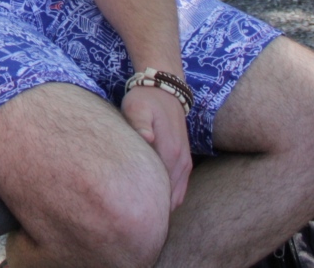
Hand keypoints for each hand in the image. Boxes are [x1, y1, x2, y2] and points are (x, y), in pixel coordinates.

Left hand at [123, 85, 191, 208]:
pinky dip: (168, 200)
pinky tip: (152, 203)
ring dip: (161, 207)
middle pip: (168, 199)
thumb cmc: (145, 100)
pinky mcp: (184, 162)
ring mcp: (185, 164)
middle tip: (129, 223)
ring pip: (176, 198)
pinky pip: (180, 190)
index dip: (146, 207)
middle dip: (152, 212)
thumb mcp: (137, 107)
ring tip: (138, 217)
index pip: (160, 191)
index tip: (128, 218)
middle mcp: (181, 162)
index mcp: (169, 153)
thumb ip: (140, 125)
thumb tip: (146, 139)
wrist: (165, 90)